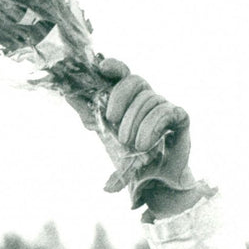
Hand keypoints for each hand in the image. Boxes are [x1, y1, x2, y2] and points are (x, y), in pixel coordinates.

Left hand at [90, 59, 197, 209]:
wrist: (152, 181)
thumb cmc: (130, 157)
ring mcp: (165, 106)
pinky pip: (165, 111)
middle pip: (135, 81)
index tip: (102, 68)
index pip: (124, 73)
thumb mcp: (105, 135)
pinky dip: (151, 127)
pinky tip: (144, 144)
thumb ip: (89, 116)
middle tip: (112, 120)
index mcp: (130, 99)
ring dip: (135, 122)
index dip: (115, 67)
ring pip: (149, 99)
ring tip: (131, 144)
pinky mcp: (180, 117)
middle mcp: (148, 98)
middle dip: (120, 98)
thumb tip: (68, 94)